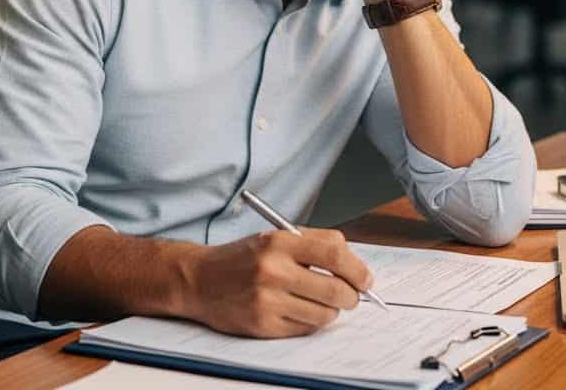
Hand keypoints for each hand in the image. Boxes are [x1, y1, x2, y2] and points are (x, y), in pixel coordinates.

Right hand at [184, 228, 373, 336]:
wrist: (199, 280)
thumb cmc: (243, 258)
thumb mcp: (275, 237)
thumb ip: (315, 243)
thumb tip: (355, 263)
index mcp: (279, 243)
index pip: (335, 255)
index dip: (358, 269)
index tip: (366, 279)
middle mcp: (273, 271)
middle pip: (336, 290)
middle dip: (352, 296)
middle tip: (351, 296)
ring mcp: (267, 300)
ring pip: (325, 314)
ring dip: (330, 310)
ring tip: (318, 301)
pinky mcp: (263, 325)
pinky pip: (305, 328)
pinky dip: (310, 322)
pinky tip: (298, 310)